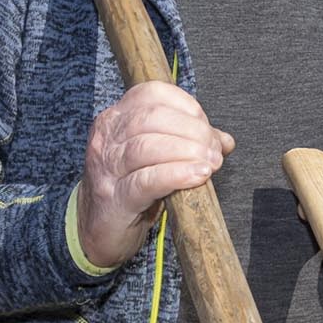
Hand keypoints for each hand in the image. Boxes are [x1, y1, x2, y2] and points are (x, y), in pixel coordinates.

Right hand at [76, 81, 233, 268]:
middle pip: (152, 118)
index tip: (206, 127)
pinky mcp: (114, 198)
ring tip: (209, 164)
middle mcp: (106, 138)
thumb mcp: (155, 158)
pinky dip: (176, 175)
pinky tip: (197, 176)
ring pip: (147, 146)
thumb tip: (224, 141)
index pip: (152, 94)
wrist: (99, 228)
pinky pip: (146, 181)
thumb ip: (188, 143)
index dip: (186, 106)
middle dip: (192, 131)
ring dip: (186, 152)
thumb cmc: (129, 187)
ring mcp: (107, 168)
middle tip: (214, 151)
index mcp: (116, 118)